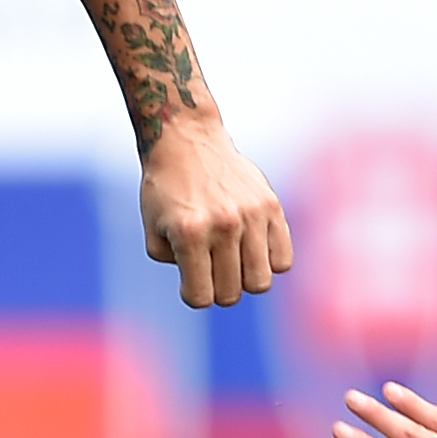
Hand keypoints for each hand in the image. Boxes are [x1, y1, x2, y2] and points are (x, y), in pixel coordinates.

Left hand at [137, 116, 291, 307]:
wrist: (186, 139)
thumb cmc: (165, 189)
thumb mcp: (153, 232)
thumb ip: (176, 266)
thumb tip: (208, 285)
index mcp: (190, 234)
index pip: (201, 298)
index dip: (193, 294)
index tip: (190, 279)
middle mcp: (223, 225)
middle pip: (231, 294)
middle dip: (218, 289)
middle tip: (210, 267)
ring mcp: (251, 215)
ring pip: (261, 282)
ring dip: (244, 279)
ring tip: (233, 260)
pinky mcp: (271, 205)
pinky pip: (283, 259)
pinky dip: (269, 263)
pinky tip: (253, 248)